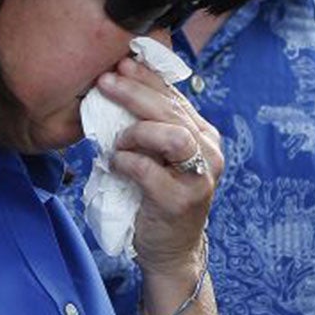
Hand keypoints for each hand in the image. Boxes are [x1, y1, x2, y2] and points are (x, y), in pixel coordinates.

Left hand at [95, 53, 219, 278]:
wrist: (170, 249)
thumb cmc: (157, 198)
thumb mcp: (159, 156)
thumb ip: (150, 127)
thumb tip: (118, 85)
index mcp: (203, 135)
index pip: (175, 97)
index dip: (148, 78)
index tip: (120, 64)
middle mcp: (209, 152)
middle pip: (172, 112)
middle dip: (135, 93)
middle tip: (106, 82)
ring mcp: (200, 177)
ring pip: (173, 136)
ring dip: (138, 132)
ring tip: (118, 141)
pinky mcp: (183, 200)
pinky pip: (151, 171)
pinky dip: (127, 162)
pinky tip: (115, 165)